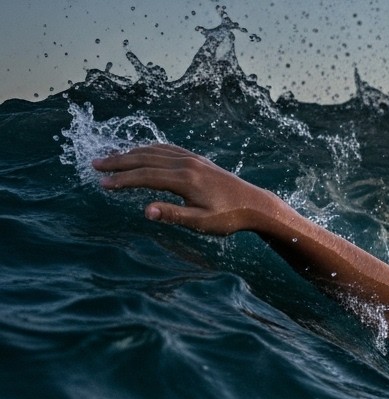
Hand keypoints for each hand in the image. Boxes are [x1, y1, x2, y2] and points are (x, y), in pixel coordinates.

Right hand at [92, 144, 280, 235]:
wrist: (255, 204)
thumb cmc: (229, 217)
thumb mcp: (201, 222)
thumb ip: (173, 215)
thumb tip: (145, 211)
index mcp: (186, 179)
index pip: (145, 176)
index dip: (122, 180)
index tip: (103, 184)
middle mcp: (187, 164)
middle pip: (145, 158)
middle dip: (118, 161)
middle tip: (95, 165)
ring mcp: (193, 159)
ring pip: (155, 151)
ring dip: (130, 153)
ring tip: (110, 158)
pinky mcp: (198, 159)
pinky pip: (168, 149)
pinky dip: (149, 149)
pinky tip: (140, 152)